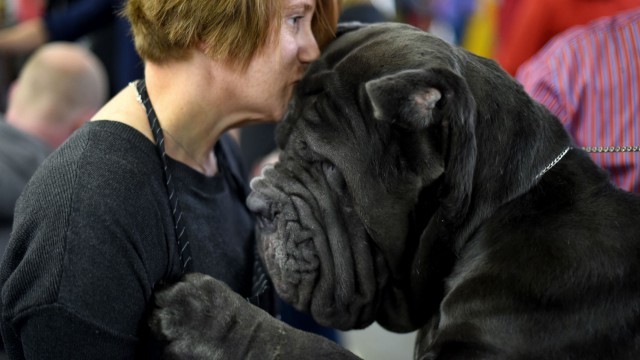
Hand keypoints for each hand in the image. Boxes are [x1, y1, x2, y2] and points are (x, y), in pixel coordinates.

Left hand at [150, 272, 361, 358]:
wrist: (257, 349)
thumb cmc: (244, 324)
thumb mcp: (222, 297)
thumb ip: (197, 295)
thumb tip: (176, 299)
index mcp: (197, 282)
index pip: (169, 286)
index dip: (172, 299)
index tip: (179, 308)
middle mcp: (181, 298)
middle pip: (156, 302)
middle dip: (163, 313)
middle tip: (179, 326)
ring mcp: (174, 324)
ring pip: (155, 327)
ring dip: (165, 333)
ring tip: (187, 341)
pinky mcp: (172, 350)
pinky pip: (163, 351)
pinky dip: (173, 353)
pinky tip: (191, 352)